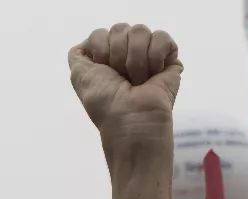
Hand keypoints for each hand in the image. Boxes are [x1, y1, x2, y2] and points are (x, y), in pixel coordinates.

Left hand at [68, 24, 181, 155]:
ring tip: (138, 81)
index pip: (100, 34)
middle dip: (117, 56)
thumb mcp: (80, 77)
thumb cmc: (106, 105)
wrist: (132, 119)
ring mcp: (147, 54)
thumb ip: (78, 56)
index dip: (100, 52)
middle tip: (122, 79)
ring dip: (135, 60)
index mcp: (105, 59)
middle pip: (119, 29)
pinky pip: (161, 37)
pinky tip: (153, 74)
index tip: (104, 73)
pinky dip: (154, 56)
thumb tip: (86, 44)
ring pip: (140, 30)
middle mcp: (126, 54)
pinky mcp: (169, 56)